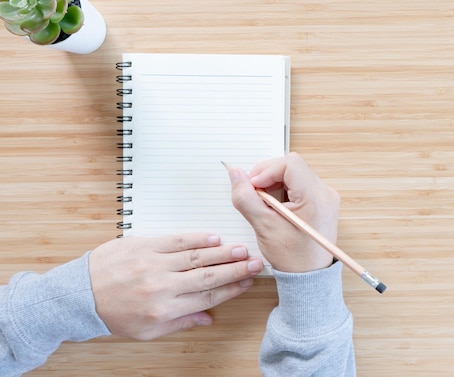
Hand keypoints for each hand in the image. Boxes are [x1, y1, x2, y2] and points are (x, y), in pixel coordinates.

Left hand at [88, 232, 263, 339]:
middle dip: (235, 270)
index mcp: (164, 310)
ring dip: (222, 253)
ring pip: (196, 257)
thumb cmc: (113, 314)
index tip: (247, 283)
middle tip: (255, 263)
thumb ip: (180, 323)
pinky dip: (197, 238)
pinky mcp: (143, 245)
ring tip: (242, 249)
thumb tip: (208, 319)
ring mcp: (153, 264)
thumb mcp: (147, 331)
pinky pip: (176, 240)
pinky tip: (214, 237)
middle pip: (208, 276)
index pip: (207, 298)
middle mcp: (162, 287)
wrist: (81, 295)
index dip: (231, 289)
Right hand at [227, 152, 339, 272]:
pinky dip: (284, 191)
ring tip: (267, 206)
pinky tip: (276, 209)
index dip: (267, 170)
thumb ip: (246, 197)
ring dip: (275, 185)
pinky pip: (300, 185)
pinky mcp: (322, 202)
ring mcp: (326, 197)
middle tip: (256, 197)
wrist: (310, 278)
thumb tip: (235, 173)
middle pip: (292, 167)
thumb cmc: (292, 258)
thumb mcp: (263, 226)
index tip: (253, 187)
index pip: (290, 164)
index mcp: (315, 198)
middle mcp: (326, 193)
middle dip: (268, 177)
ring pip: (294, 175)